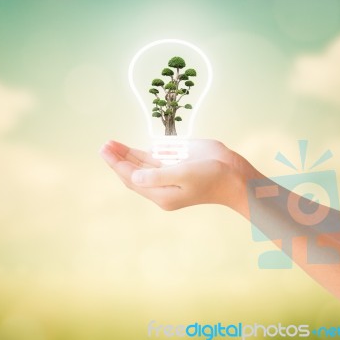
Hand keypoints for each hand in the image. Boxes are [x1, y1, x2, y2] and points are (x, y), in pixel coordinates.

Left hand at [100, 139, 260, 214]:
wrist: (235, 176)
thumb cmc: (212, 176)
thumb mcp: (184, 175)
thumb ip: (157, 176)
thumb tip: (134, 176)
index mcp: (161, 194)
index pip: (132, 178)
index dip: (117, 164)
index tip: (105, 150)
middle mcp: (161, 187)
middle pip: (133, 173)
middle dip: (118, 159)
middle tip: (105, 145)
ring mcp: (168, 176)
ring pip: (141, 167)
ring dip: (126, 156)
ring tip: (111, 144)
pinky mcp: (176, 167)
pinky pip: (153, 162)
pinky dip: (140, 155)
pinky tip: (130, 149)